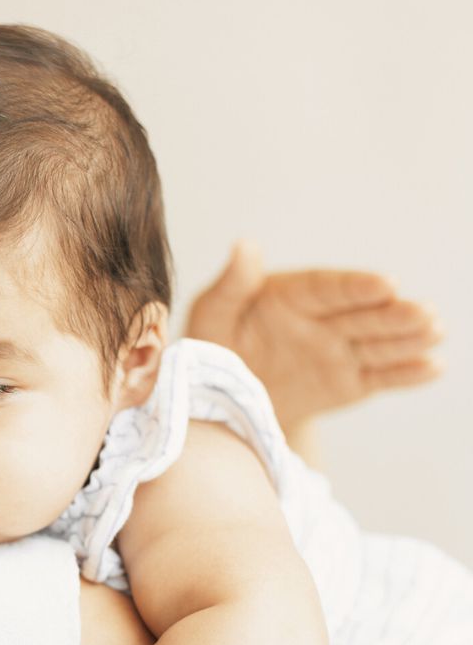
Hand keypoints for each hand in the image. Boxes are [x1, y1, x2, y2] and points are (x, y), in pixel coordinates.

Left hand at [186, 241, 443, 432]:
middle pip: (363, 315)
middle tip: (424, 314)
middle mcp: (323, 319)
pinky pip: (378, 377)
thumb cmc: (212, 347)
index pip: (329, 289)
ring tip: (434, 332)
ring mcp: (339, 350)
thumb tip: (244, 244)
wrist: (223, 399)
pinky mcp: (348, 382)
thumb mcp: (211, 316)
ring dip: (408, 339)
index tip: (385, 285)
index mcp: (293, 295)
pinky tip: (433, 368)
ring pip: (378, 344)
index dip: (356, 288)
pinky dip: (405, 375)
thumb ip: (231, 285)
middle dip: (394, 314)